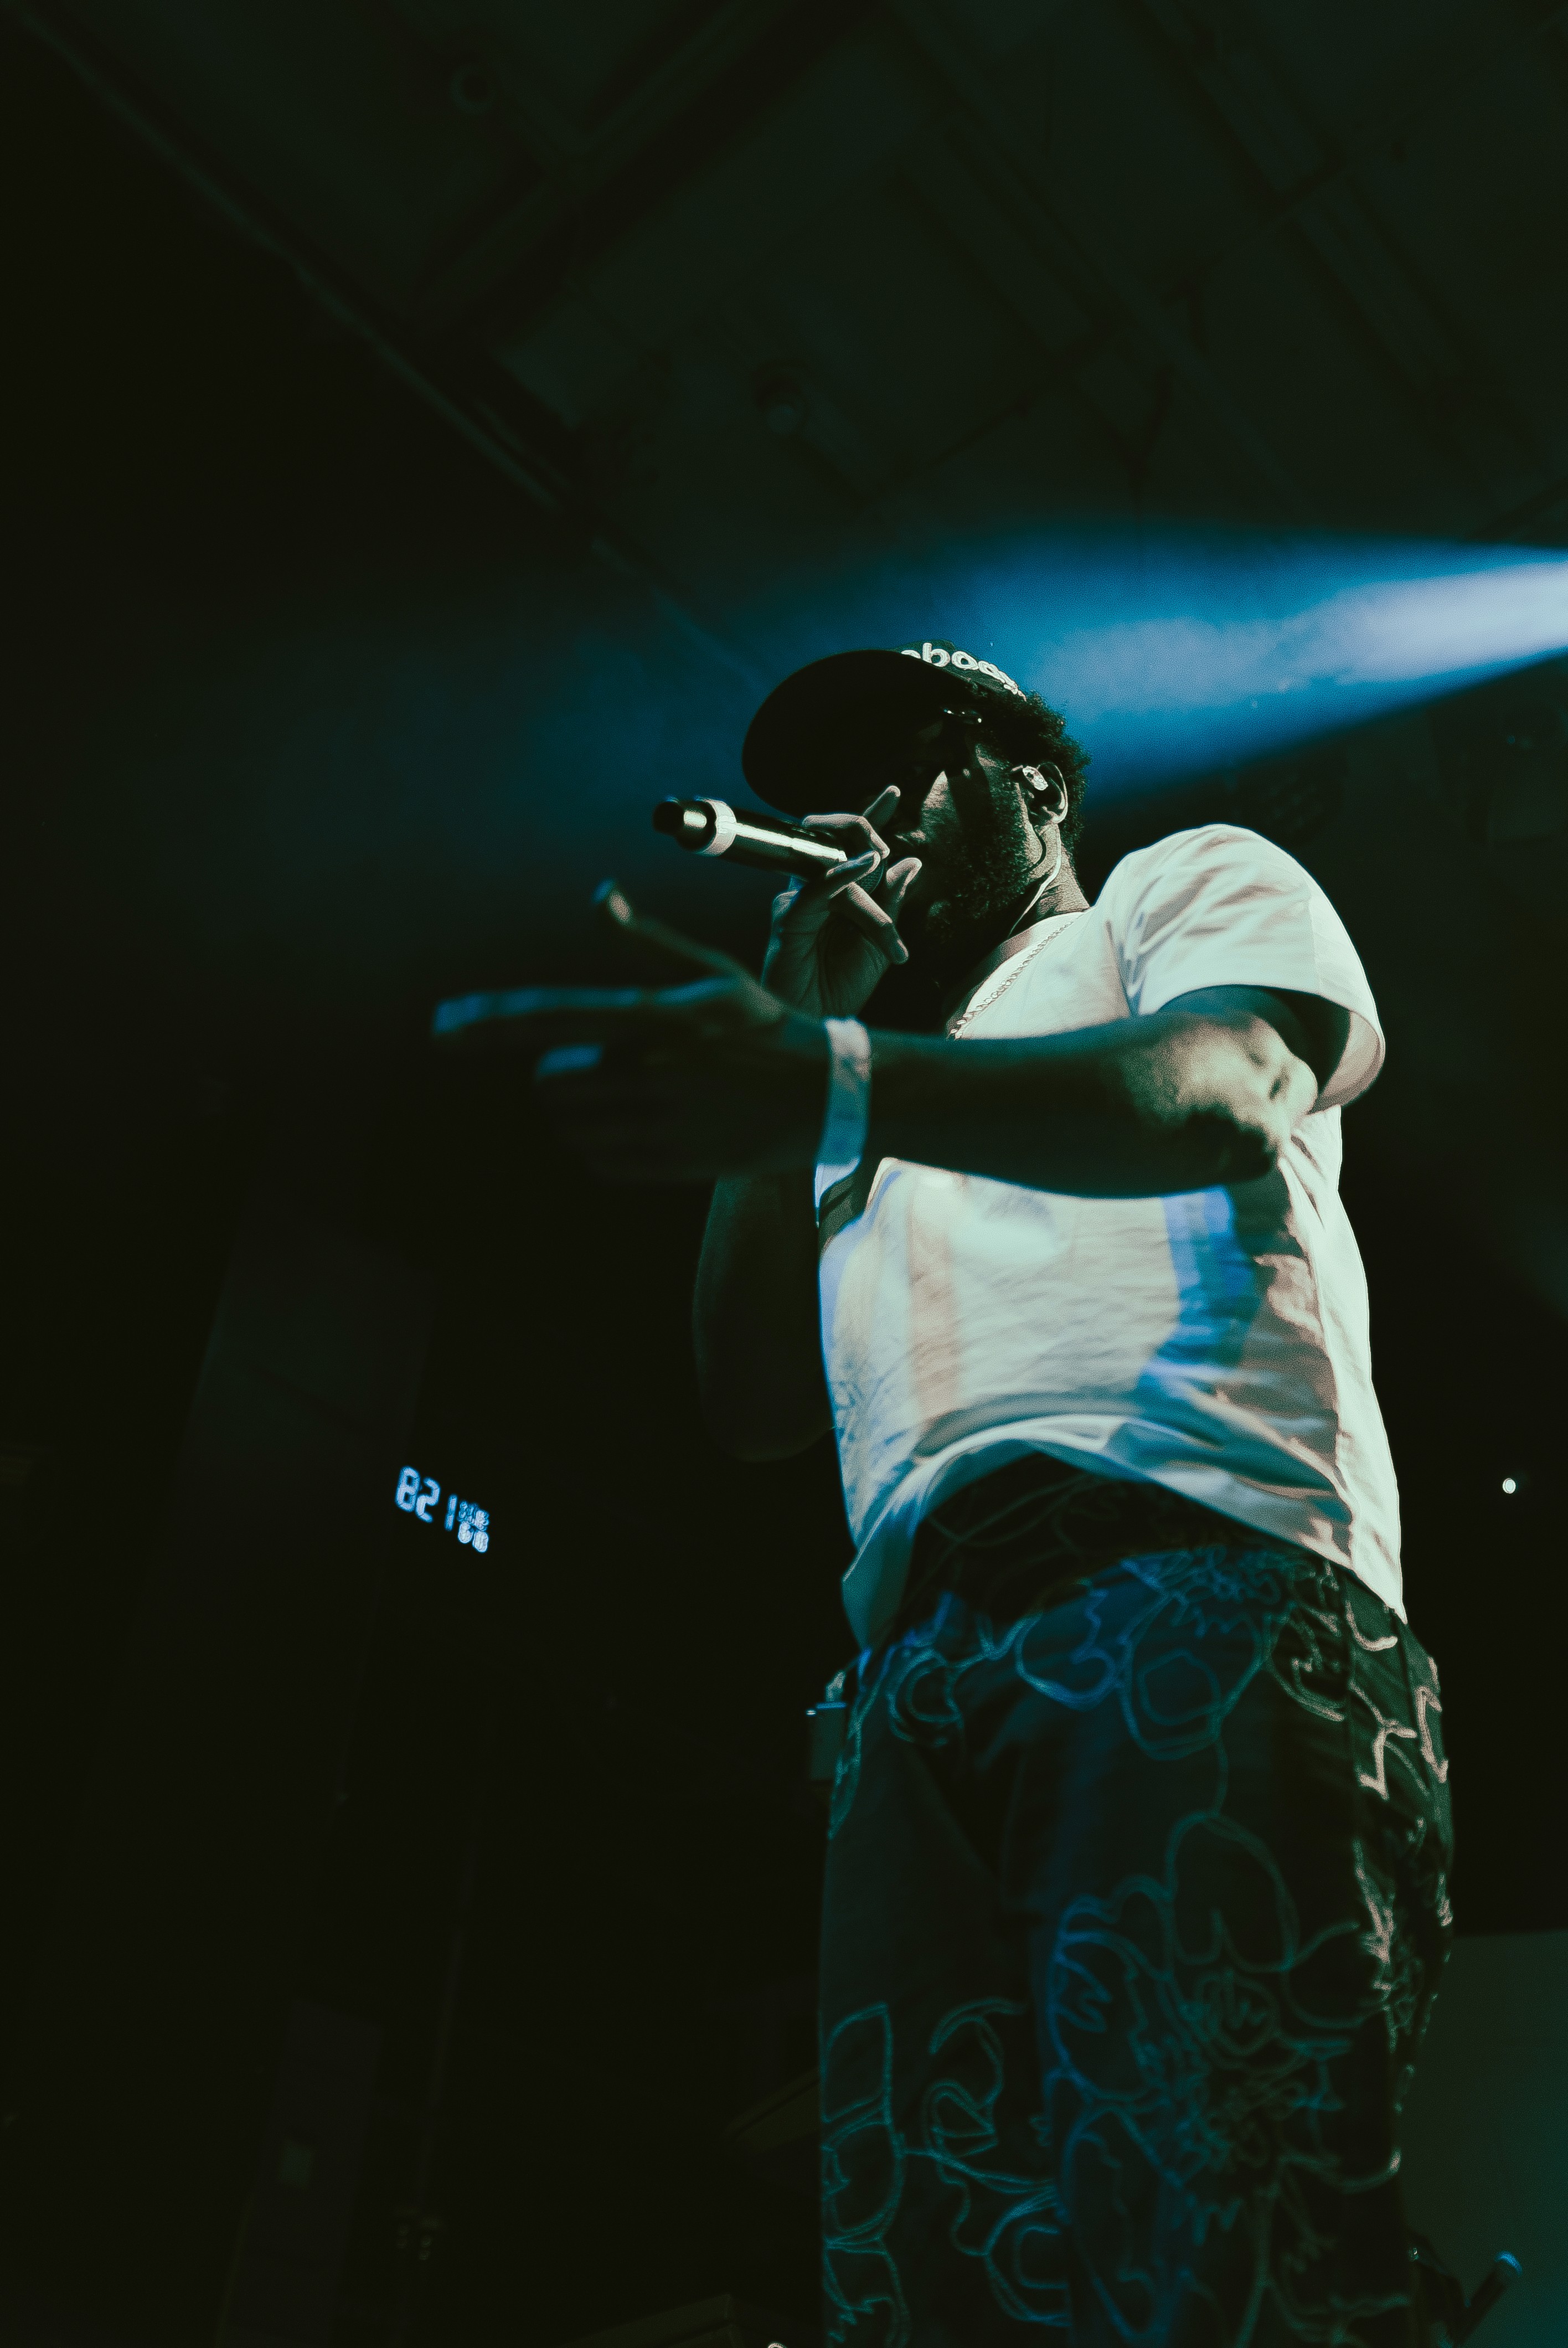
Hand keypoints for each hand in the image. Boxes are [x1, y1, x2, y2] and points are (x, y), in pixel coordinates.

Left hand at [432, 883, 829, 1182]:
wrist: (825, 1096)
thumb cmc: (764, 1025)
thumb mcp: (711, 972)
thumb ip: (644, 941)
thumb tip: (597, 895)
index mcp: (653, 1017)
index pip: (547, 1017)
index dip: (486, 1023)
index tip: (441, 1027)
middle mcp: (648, 1072)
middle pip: (548, 1080)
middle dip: (557, 1072)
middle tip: (603, 1063)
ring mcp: (657, 1124)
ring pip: (568, 1124)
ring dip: (579, 1111)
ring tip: (630, 1094)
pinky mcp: (667, 1165)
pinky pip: (597, 1161)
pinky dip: (603, 1146)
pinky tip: (644, 1126)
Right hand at [761, 786, 921, 1015]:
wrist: (818, 1022)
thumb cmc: (842, 987)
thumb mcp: (881, 942)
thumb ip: (893, 903)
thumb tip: (912, 862)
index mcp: (838, 895)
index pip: (854, 849)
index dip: (871, 819)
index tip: (893, 792)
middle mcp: (816, 892)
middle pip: (839, 844)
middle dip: (865, 831)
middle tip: (883, 843)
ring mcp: (799, 901)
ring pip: (834, 866)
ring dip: (863, 865)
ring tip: (879, 860)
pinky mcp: (788, 918)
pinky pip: (816, 889)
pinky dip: (841, 874)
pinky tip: (865, 864)